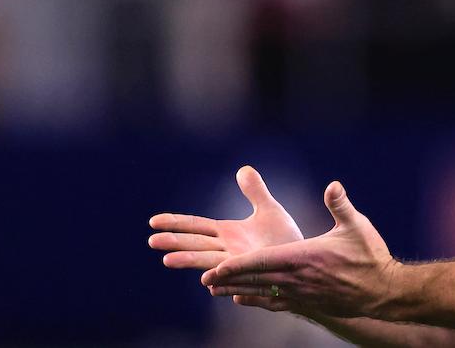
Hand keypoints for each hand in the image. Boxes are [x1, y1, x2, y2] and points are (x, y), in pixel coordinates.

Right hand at [149, 165, 303, 270]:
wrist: (303, 263)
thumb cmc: (284, 239)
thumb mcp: (269, 210)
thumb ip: (255, 191)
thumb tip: (243, 169)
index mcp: (228, 234)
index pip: (197, 226)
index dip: (176, 223)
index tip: (153, 221)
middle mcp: (228, 251)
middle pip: (196, 245)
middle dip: (174, 243)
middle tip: (151, 241)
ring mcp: (239, 266)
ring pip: (210, 264)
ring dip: (190, 262)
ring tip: (168, 261)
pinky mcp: (253, 279)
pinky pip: (236, 282)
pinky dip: (223, 283)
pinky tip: (210, 285)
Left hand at [201, 180, 399, 318]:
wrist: (384, 292)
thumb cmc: (371, 256)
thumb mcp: (357, 226)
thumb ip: (340, 205)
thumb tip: (332, 185)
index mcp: (304, 259)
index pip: (262, 263)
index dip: (237, 266)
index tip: (215, 268)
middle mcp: (298, 280)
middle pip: (256, 280)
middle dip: (228, 278)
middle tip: (204, 278)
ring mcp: (302, 295)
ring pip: (262, 293)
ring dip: (237, 290)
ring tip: (215, 289)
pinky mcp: (308, 304)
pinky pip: (275, 303)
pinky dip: (255, 300)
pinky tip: (243, 300)